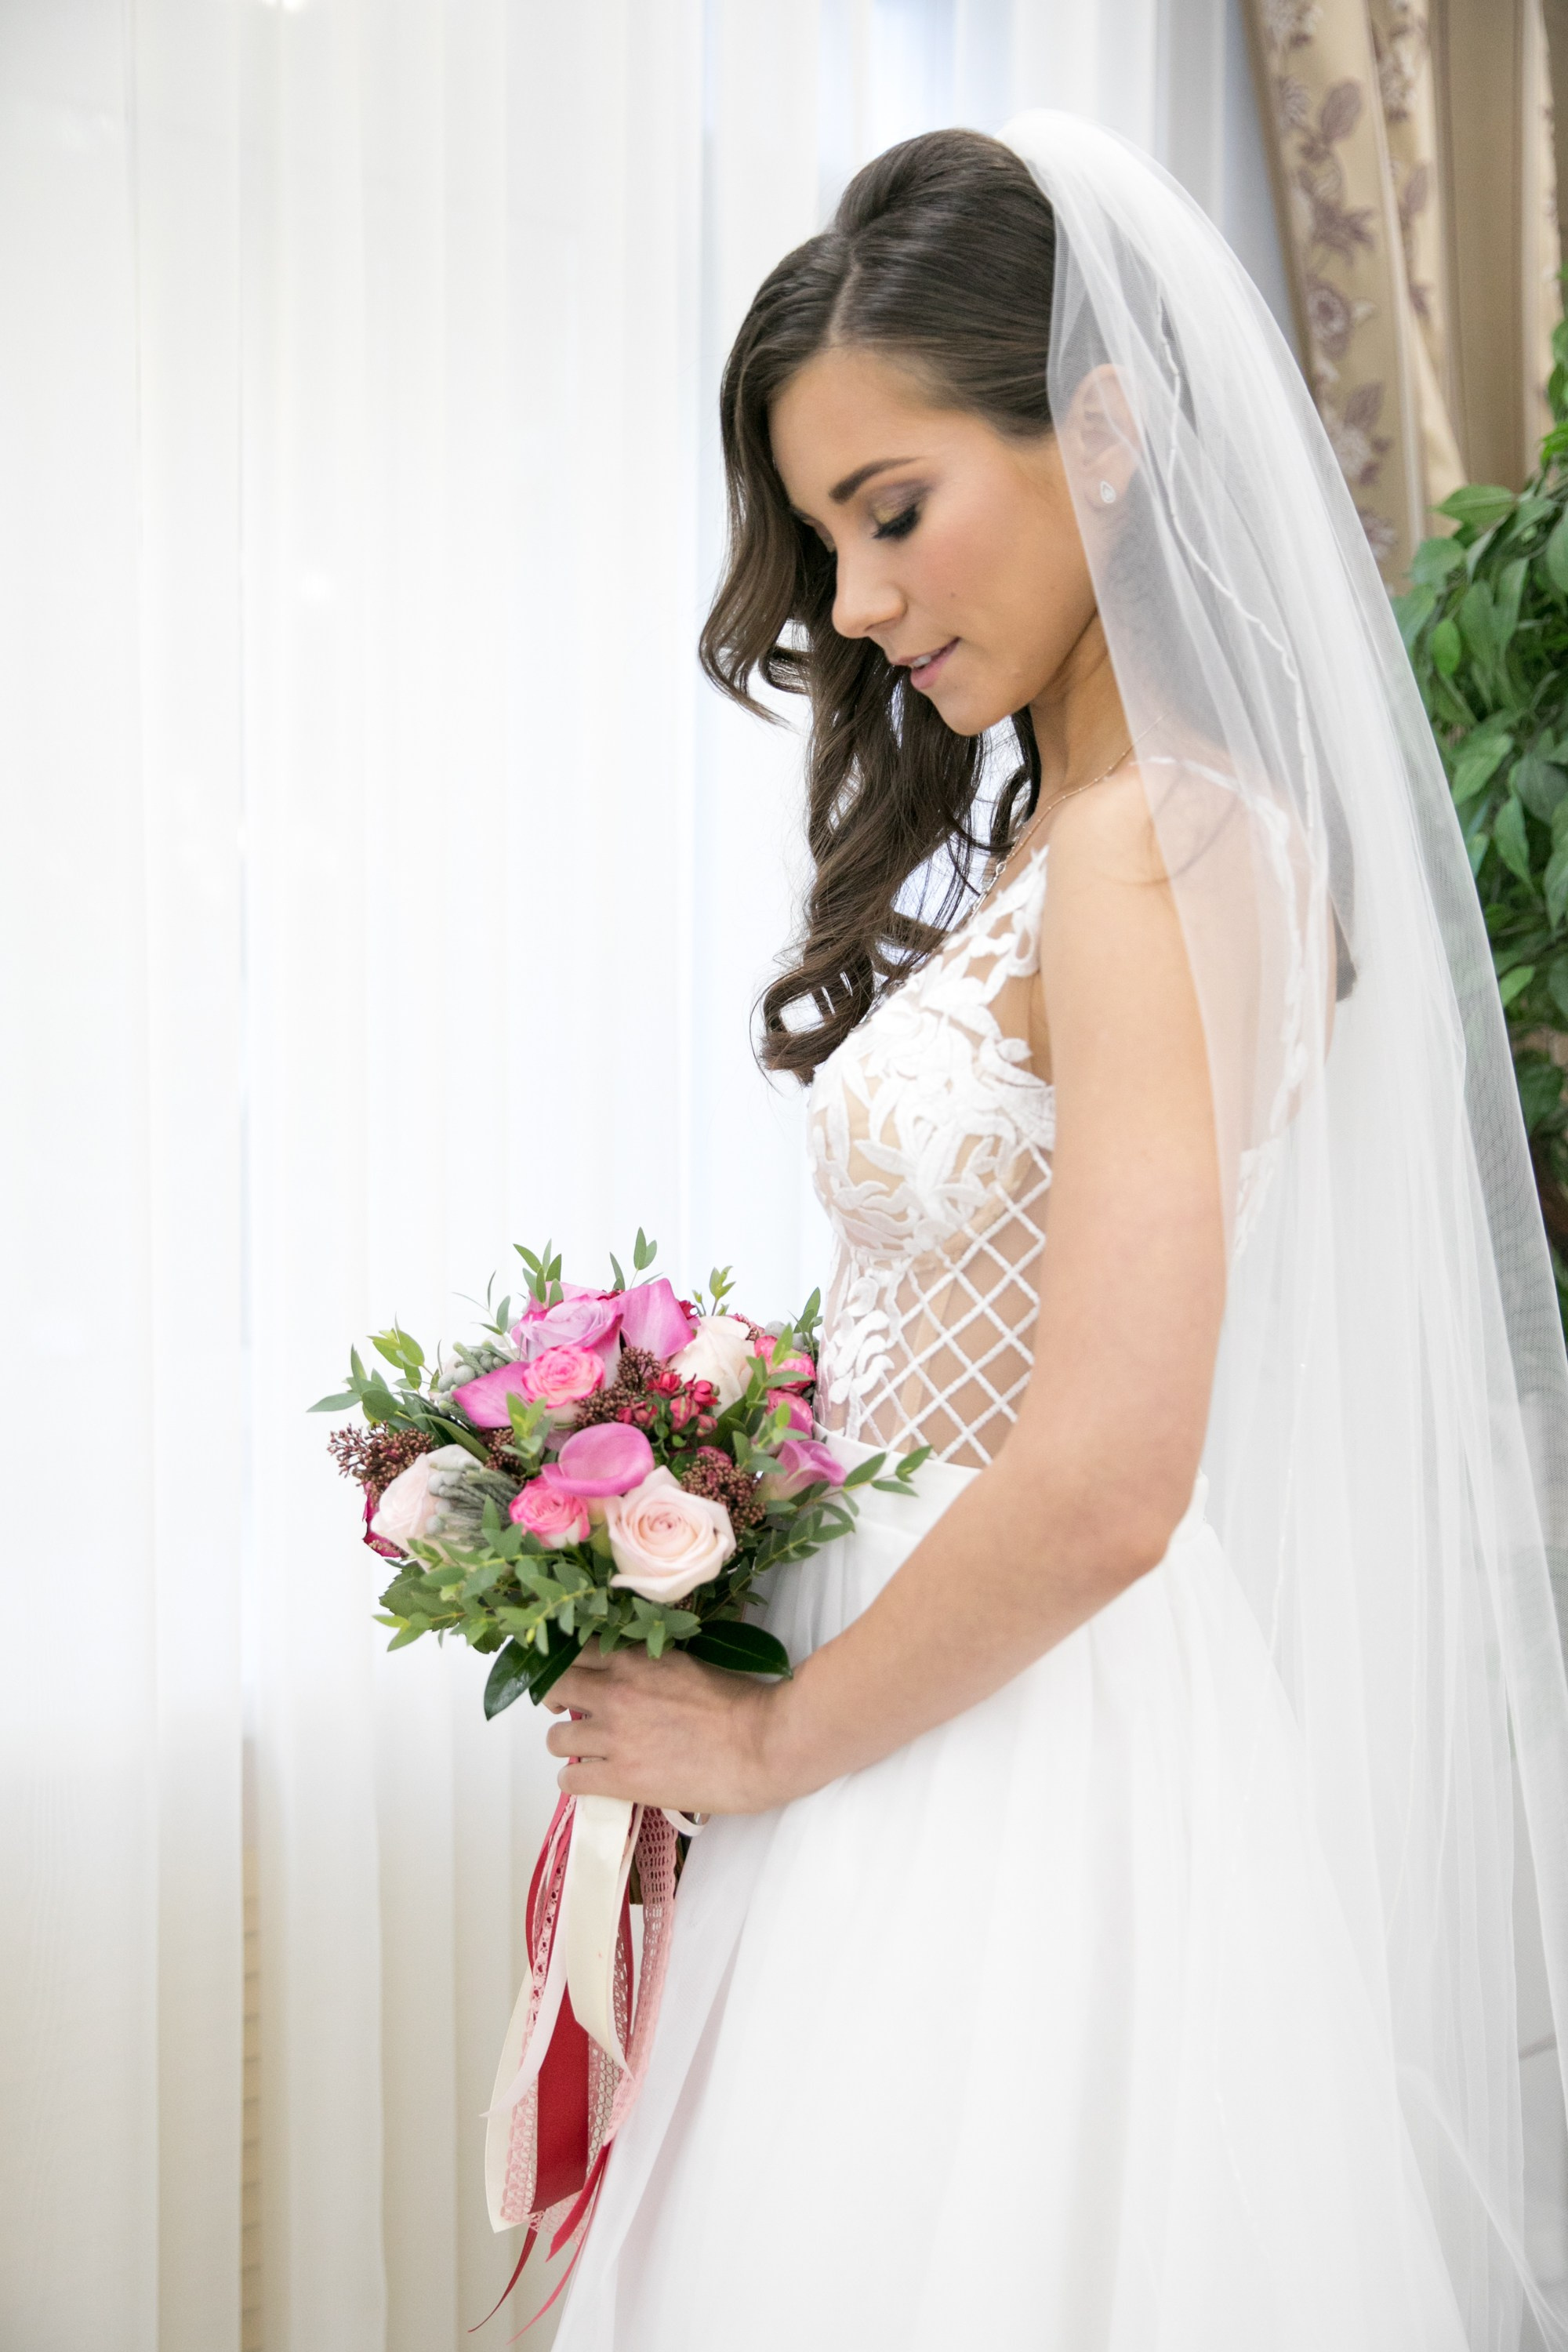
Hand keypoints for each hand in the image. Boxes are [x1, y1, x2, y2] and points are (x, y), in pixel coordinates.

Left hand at [543, 1643, 793, 1815]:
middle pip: (552, 1688)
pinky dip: (576, 1781)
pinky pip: (569, 1780)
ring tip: (589, 1753)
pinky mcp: (619, 1777)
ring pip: (554, 1738)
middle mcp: (615, 1691)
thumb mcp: (688, 1664)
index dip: (569, 1665)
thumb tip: (635, 1675)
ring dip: (568, 1745)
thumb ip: (651, 1666)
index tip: (576, 1678)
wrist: (763, 1743)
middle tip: (572, 1712)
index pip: (574, 1650)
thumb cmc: (741, 1703)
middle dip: (557, 1700)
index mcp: (635, 1657)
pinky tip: (595, 1780)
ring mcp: (614, 1735)